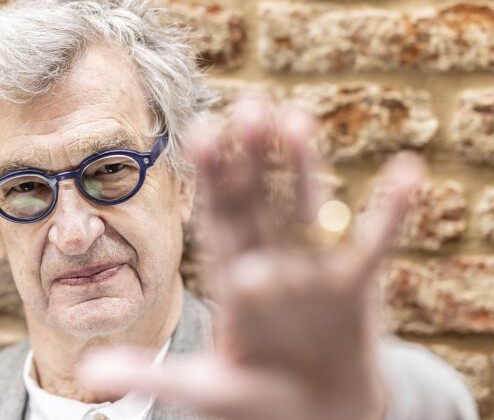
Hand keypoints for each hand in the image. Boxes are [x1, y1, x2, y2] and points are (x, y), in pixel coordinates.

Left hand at [79, 96, 424, 419]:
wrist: (314, 418)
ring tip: (298, 118)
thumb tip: (86, 376)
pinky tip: (408, 170)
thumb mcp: (201, 388)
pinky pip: (375, 244)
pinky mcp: (357, 289)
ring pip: (307, 209)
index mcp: (230, 277)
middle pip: (259, 202)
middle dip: (253, 158)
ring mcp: (313, 270)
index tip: (200, 130)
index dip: (210, 177)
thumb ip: (151, 374)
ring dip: (305, 167)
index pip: (217, 218)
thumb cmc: (255, 401)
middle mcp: (270, 261)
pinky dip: (391, 211)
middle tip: (249, 106)